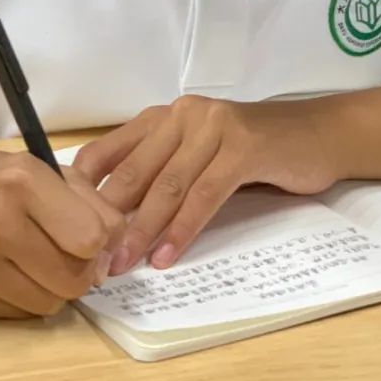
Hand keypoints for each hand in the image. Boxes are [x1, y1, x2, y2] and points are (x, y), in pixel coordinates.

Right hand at [0, 145, 126, 319]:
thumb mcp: (42, 170)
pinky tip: (12, 272)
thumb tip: (115, 252)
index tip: (93, 239)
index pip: (89, 238)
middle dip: (83, 272)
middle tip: (72, 257)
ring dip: (55, 289)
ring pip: (49, 304)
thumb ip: (90, 203)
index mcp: (20, 180)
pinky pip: (19, 315)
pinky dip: (26, 298)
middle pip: (73, 279)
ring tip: (40, 263)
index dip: (101, 244)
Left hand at [73, 96, 338, 275]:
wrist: (316, 136)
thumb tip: (109, 222)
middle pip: (132, 173)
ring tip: (123, 265)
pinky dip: (183, 228)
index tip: (63, 230)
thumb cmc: (251, 152)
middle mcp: (182, 115)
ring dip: (141, 231)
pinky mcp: (242, 147)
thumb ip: (158, 175)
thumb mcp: (196, 156)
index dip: (81, 192)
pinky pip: (204, 194)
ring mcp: (213, 127)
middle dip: (107, 220)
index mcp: (161, 118)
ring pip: (166, 185)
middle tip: (88, 260)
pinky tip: (168, 255)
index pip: (105, 151)